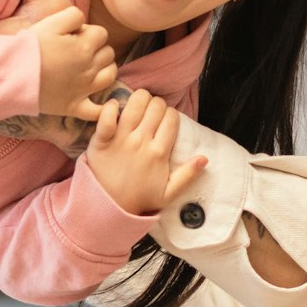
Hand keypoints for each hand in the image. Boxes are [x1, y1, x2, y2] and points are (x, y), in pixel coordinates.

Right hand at [33, 6, 117, 120]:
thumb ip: (74, 16)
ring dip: (105, 70)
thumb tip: (84, 24)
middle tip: (77, 51)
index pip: (102, 33)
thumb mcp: (52, 22)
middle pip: (108, 53)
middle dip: (97, 49)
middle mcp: (89, 68)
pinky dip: (103, 109)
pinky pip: (97, 112)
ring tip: (90, 68)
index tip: (72, 36)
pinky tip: (103, 104)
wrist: (12, 74)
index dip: (88, 32)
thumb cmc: (30, 47)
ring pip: (110, 76)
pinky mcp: (74, 107)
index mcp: (84, 47)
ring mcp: (83, 90)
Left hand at [84, 90, 206, 215]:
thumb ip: (187, 176)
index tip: (164, 121)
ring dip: (138, 99)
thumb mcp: (168, 193)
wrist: (108, 207)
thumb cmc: (139, 199)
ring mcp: (121, 138)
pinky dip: (110, 107)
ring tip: (136, 106)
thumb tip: (204, 159)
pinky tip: (115, 108)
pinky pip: (106, 116)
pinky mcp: (101, 139)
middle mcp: (141, 141)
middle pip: (156, 106)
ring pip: (135, 103)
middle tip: (151, 113)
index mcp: (159, 152)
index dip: (170, 114)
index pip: (171, 118)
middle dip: (157, 104)